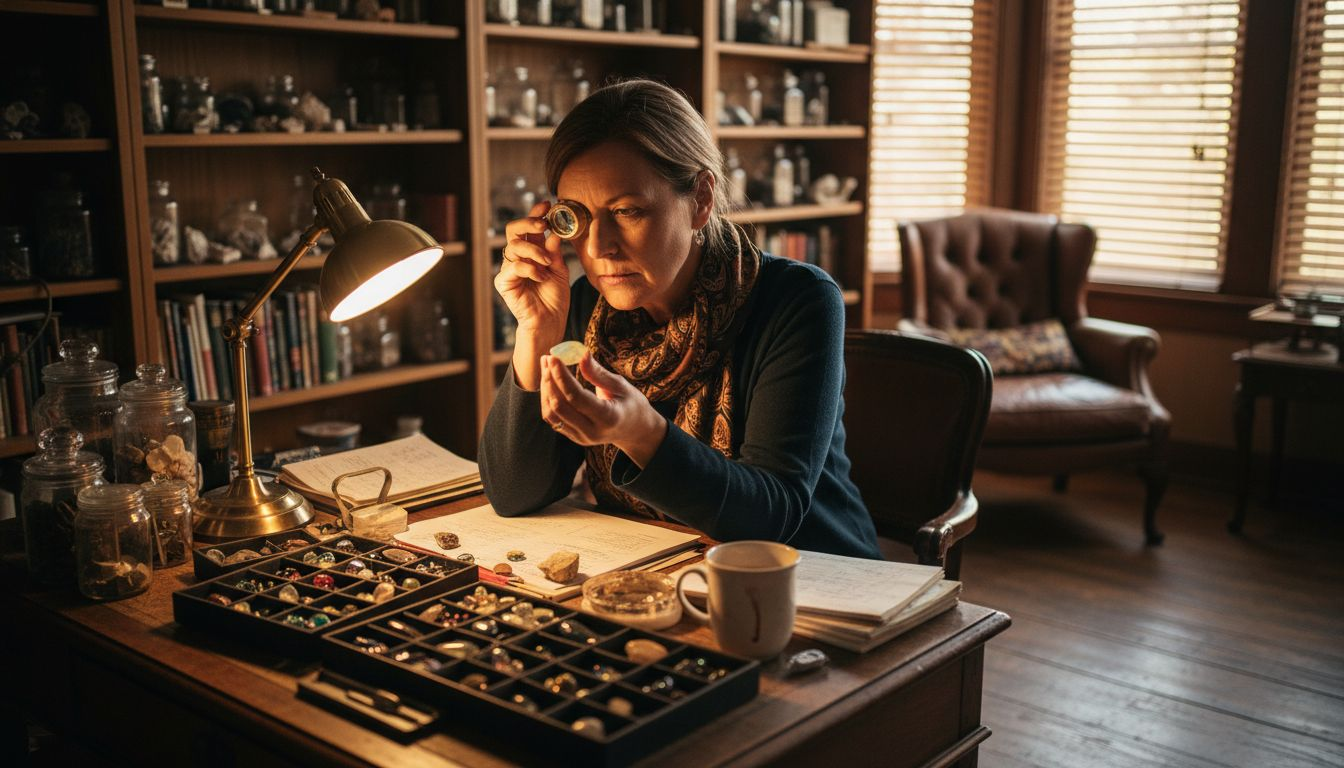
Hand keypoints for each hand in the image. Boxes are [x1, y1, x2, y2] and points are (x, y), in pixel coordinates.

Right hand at [495, 200, 569, 338]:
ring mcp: (509, 269)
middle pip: (513, 230)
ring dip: (534, 251)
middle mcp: (518, 257)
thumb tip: (554, 233)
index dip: (535, 213)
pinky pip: (514, 266)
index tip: (547, 204)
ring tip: (548, 263)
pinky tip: (541, 277)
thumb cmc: (554, 298)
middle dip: (528, 222)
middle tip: (544, 225)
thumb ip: (555, 252)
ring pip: (514, 246)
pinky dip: (530, 269)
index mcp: (532, 251)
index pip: (529, 227)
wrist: (549, 322)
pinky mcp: (503, 282)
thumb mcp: (560, 270)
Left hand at [540, 352, 667, 467]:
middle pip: (560, 406)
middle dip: (550, 380)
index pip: (576, 397)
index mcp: (608, 418)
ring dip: (545, 388)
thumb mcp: (621, 386)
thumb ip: (599, 373)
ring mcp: (581, 437)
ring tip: (546, 366)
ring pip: (551, 413)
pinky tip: (549, 381)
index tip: (553, 357)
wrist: (634, 430)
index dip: (561, 376)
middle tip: (548, 358)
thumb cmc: (631, 403)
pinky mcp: (573, 436)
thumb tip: (581, 354)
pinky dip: (547, 398)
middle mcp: (592, 431)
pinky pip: (552, 418)